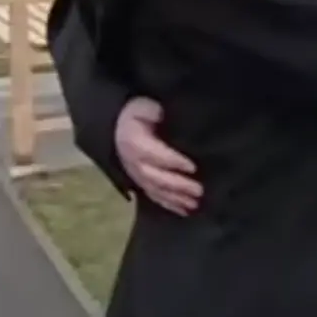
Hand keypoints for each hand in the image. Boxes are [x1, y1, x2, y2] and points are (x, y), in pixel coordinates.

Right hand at [114, 97, 200, 214]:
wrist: (117, 124)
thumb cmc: (138, 112)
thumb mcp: (144, 106)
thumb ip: (154, 111)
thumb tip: (162, 114)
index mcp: (134, 141)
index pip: (154, 154)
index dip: (173, 161)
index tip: (193, 167)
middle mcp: (132, 162)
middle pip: (155, 177)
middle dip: (178, 185)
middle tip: (199, 190)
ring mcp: (135, 174)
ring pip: (155, 190)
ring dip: (176, 198)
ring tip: (195, 203)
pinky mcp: (140, 182)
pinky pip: (154, 196)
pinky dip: (169, 204)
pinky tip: (184, 210)